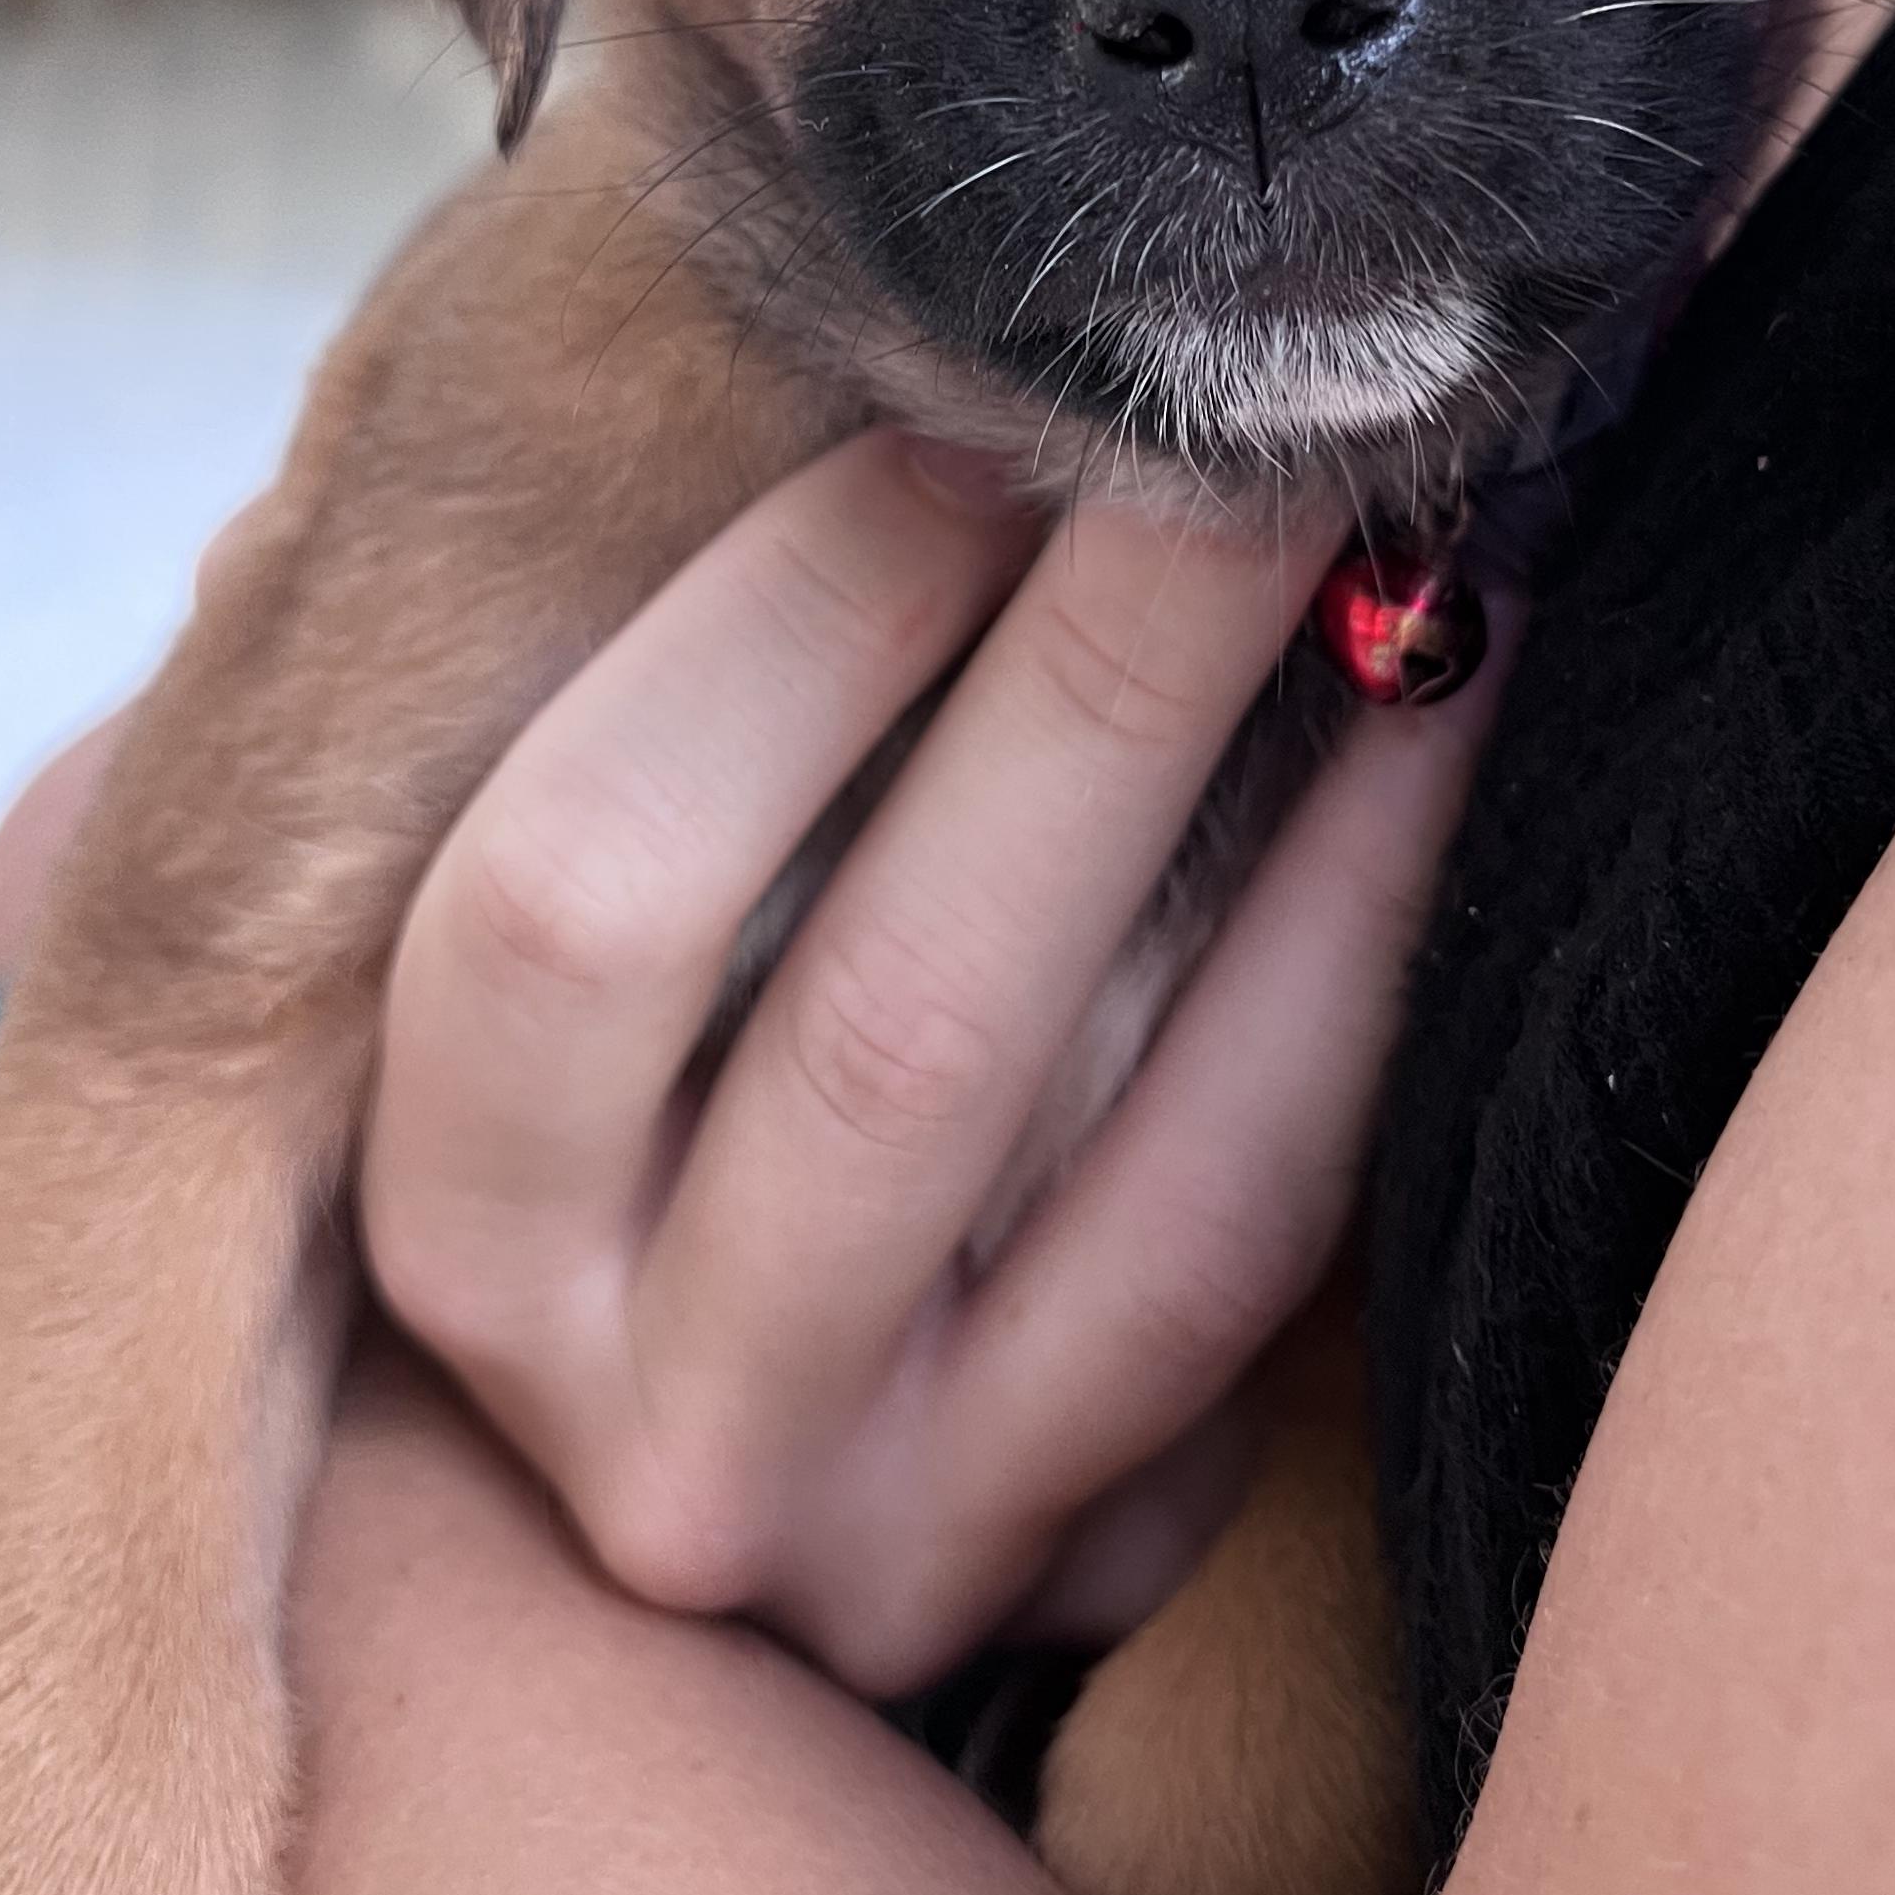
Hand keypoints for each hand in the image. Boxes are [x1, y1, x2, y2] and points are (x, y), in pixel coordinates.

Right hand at [358, 430, 1513, 1696]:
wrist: (717, 1424)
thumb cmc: (637, 1069)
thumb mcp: (575, 926)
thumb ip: (652, 703)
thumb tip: (861, 333)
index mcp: (448, 1221)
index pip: (573, 914)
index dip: (783, 631)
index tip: (964, 387)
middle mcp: (635, 1421)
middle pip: (887, 1031)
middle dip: (1096, 676)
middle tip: (1249, 419)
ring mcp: (872, 1530)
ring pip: (1125, 1164)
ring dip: (1272, 806)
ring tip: (1394, 544)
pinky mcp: (1073, 1561)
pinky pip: (1257, 1244)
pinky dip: (1364, 967)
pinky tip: (1446, 742)